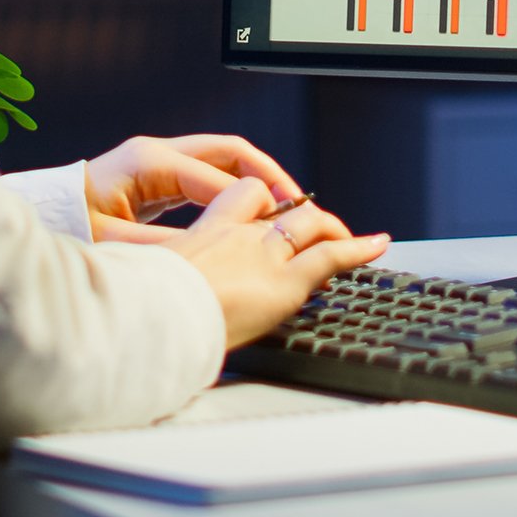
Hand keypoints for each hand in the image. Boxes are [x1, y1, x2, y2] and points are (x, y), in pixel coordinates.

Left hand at [84, 134, 351, 245]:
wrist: (44, 216)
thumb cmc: (68, 226)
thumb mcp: (113, 243)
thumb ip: (163, 247)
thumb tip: (209, 255)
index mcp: (148, 161)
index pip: (216, 176)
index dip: (252, 200)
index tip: (277, 225)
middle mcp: (158, 152)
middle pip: (229, 152)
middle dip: (268, 175)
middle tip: (296, 205)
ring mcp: (161, 160)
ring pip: (224, 160)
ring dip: (257, 180)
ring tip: (284, 209)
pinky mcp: (161, 176)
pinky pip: (211, 174)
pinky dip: (237, 188)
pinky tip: (252, 214)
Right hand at [162, 178, 390, 347]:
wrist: (149, 317)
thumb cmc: (140, 307)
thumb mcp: (146, 280)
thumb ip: (159, 279)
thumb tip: (149, 298)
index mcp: (202, 233)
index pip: (241, 199)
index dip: (261, 203)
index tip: (268, 214)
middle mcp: (237, 234)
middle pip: (279, 209)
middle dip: (302, 215)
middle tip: (314, 228)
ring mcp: (263, 254)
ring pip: (308, 225)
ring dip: (330, 229)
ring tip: (350, 237)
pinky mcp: (285, 281)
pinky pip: (330, 256)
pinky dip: (358, 248)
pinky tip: (376, 245)